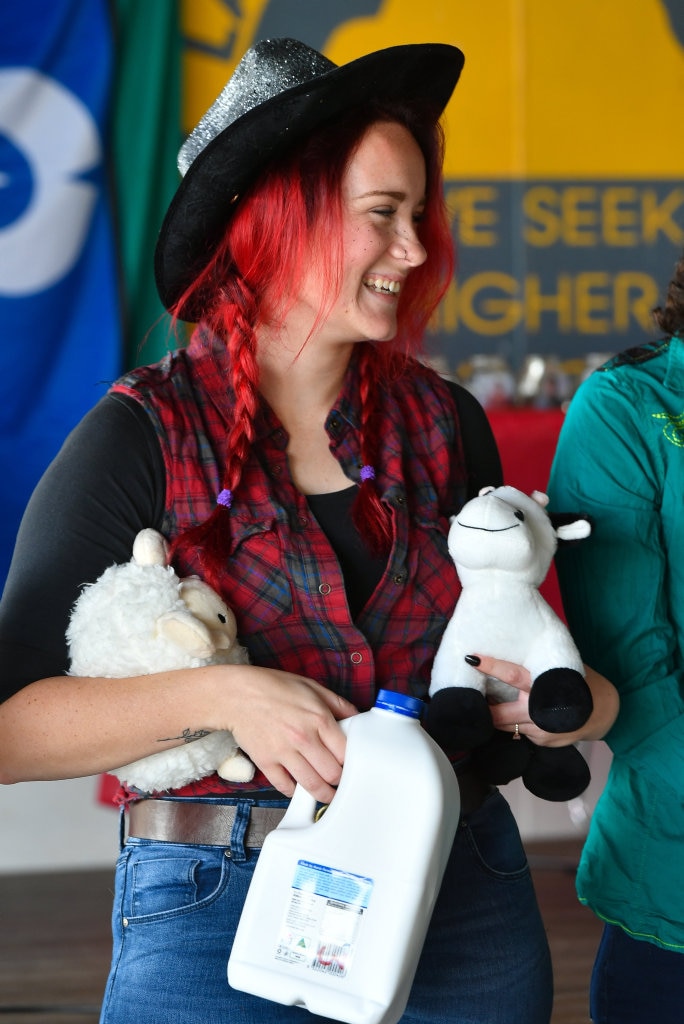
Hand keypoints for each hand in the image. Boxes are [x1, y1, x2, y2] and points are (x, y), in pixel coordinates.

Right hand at [226, 667, 357, 801]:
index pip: (346, 753)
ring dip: (323, 794)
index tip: (351, 765)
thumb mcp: (312, 687)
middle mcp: (303, 738)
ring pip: (312, 786)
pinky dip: (295, 792)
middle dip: (340, 780)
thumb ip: (338, 704)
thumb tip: (358, 718)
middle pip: (333, 774)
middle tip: (340, 780)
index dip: (352, 762)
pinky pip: (285, 787)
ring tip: (327, 794)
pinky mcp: (266, 762)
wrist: (236, 694)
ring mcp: (284, 752)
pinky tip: (299, 786)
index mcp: (319, 718)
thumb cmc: (273, 687)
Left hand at [468, 656, 618, 746]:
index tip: (472, 659)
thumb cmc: (581, 683)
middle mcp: (541, 710)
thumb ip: (541, 662)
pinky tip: (519, 716)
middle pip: (500, 714)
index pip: (512, 675)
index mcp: (544, 684)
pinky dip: (514, 725)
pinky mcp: (543, 742)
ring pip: (506, 727)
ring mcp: (542, 730)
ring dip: (497, 717)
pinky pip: (519, 734)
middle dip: (484, 710)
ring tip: (494, 704)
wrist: (605, 713)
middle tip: (473, 698)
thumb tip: (514, 643)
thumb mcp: (564, 667)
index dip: (492, 667)